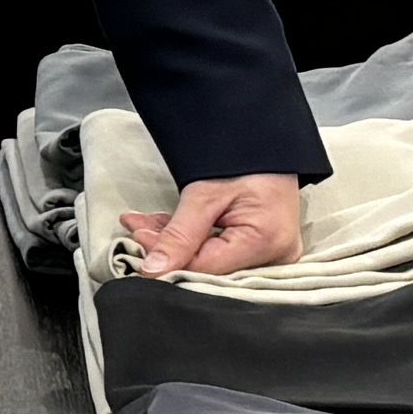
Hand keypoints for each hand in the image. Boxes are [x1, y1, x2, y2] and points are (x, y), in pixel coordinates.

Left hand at [118, 172, 307, 280]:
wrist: (265, 143)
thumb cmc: (243, 161)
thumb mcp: (205, 195)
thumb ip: (179, 235)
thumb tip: (152, 271)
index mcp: (265, 242)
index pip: (205, 268)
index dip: (167, 258)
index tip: (138, 238)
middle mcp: (275, 257)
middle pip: (208, 268)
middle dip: (168, 250)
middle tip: (137, 229)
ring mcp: (272, 257)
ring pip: (210, 262)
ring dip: (175, 244)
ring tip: (144, 224)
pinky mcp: (263, 253)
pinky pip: (221, 255)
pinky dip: (192, 241)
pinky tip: (163, 228)